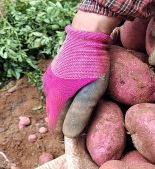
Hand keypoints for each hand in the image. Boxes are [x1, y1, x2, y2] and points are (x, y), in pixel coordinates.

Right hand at [43, 26, 110, 140]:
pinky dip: (69, 96)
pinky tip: (83, 91)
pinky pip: (60, 92)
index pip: (56, 126)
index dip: (70, 132)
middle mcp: (48, 89)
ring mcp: (50, 79)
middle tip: (90, 116)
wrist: (87, 34)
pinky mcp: (54, 73)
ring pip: (58, 103)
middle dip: (70, 119)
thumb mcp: (93, 91)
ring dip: (70, 107)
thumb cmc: (93, 63)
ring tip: (89, 103)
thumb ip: (81, 113)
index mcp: (56, 96)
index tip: (85, 131)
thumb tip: (70, 135)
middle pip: (57, 114)